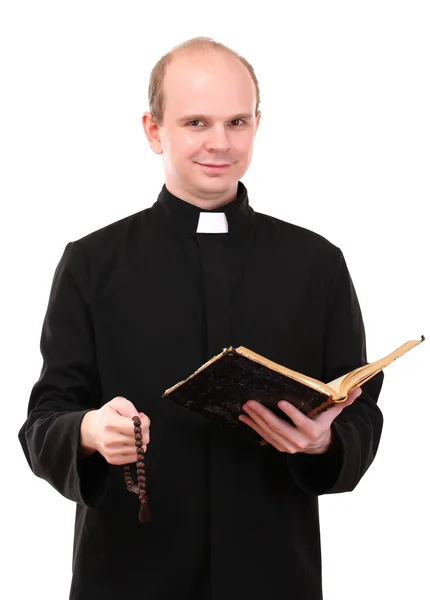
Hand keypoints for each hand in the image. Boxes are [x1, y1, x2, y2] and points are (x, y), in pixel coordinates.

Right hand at [79, 396, 149, 464]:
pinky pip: (135, 457)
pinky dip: (136, 449)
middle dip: (144, 431)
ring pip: (140, 449)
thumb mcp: (117, 403)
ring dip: (140, 440)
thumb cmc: (107, 415)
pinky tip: (130, 441)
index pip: (137, 428)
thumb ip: (129, 408)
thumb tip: (139, 420)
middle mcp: (109, 439)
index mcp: (110, 423)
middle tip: (138, 426)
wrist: (91, 430)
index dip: (145, 423)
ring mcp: (111, 451)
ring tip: (132, 432)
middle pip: (141, 439)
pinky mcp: (113, 460)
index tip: (141, 419)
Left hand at [239, 388, 361, 453]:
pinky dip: (253, 428)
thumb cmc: (324, 423)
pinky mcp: (280, 447)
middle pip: (280, 427)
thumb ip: (344, 401)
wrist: (320, 446)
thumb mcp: (334, 413)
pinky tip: (244, 418)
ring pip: (269, 433)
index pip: (302, 422)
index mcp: (313, 431)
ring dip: (255, 420)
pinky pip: (265, 437)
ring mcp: (288, 446)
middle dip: (264, 414)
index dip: (291, 413)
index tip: (281, 401)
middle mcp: (300, 442)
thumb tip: (358, 388)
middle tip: (251, 402)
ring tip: (245, 407)